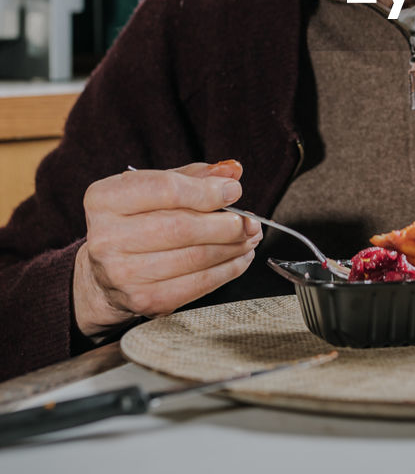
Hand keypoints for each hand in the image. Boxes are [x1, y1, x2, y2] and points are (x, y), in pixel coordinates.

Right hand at [72, 159, 261, 336]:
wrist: (106, 272)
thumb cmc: (135, 221)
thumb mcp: (155, 187)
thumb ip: (194, 177)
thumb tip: (231, 173)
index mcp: (105, 199)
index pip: (166, 190)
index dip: (208, 191)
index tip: (233, 191)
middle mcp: (106, 238)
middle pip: (183, 227)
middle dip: (226, 224)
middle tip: (249, 221)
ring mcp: (122, 274)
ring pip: (194, 258)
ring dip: (232, 247)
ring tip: (248, 238)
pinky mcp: (143, 300)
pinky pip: (196, 285)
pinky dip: (226, 271)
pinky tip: (238, 258)